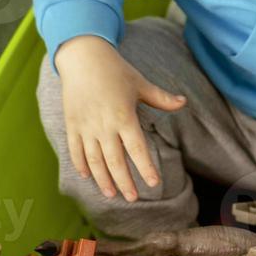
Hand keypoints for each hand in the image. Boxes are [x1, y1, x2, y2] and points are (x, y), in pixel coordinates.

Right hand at [55, 35, 185, 201]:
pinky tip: (88, 177)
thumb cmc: (115, 70)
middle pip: (115, 160)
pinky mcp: (72, 124)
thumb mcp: (140, 83)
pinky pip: (75, 149)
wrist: (82, 56)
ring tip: (111, 194)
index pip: (137, 148)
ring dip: (103, 179)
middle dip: (124, 181)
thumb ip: (161, 98)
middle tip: (133, 198)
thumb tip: (184, 102)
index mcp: (124, 116)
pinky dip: (81, 164)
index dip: (145, 167)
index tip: (154, 184)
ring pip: (94, 159)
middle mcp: (104, 124)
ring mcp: (85, 126)